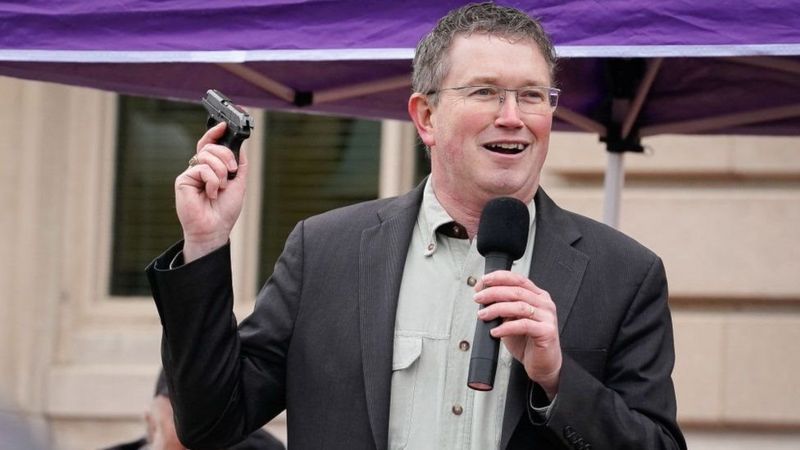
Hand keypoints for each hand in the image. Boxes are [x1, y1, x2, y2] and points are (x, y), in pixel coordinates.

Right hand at [176, 122, 247, 262]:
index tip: (225, 125)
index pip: (210, 144)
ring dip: (220, 171)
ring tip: (221, 188)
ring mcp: (190, 174)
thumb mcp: (239, 182)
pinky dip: (212, 180)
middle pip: (210, 147)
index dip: (215, 133)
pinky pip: (201, 168)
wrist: (215, 228)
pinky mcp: (182, 180)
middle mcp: (199, 169)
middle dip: (225, 155)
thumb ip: (240, 163)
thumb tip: (240, 145)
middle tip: (232, 170)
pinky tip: (211, 193)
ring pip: (206, 155)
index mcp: (211, 168)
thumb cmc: (225, 210)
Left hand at [474, 271, 561, 398]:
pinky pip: (523, 325)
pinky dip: (506, 328)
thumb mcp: (511, 319)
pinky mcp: (547, 331)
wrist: (543, 364)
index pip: (518, 279)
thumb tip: (482, 294)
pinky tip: (495, 332)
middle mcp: (545, 303)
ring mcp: (547, 317)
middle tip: (478, 298)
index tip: (483, 280)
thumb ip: (501, 306)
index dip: (499, 277)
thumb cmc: (527, 341)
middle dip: (493, 293)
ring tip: (483, 315)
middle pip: (516, 291)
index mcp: (538, 295)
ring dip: (497, 309)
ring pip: (519, 306)